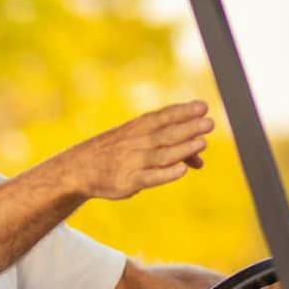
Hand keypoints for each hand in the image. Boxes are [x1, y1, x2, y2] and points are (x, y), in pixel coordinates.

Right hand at [57, 100, 212, 199]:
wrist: (79, 169)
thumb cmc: (115, 153)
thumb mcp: (136, 142)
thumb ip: (170, 148)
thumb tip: (200, 160)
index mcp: (137, 128)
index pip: (163, 117)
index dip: (183, 111)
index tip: (202, 106)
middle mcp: (136, 143)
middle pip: (166, 135)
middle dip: (188, 128)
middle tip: (209, 123)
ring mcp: (133, 162)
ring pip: (162, 155)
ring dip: (183, 149)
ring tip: (202, 143)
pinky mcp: (129, 182)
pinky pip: (151, 177)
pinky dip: (167, 174)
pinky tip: (183, 170)